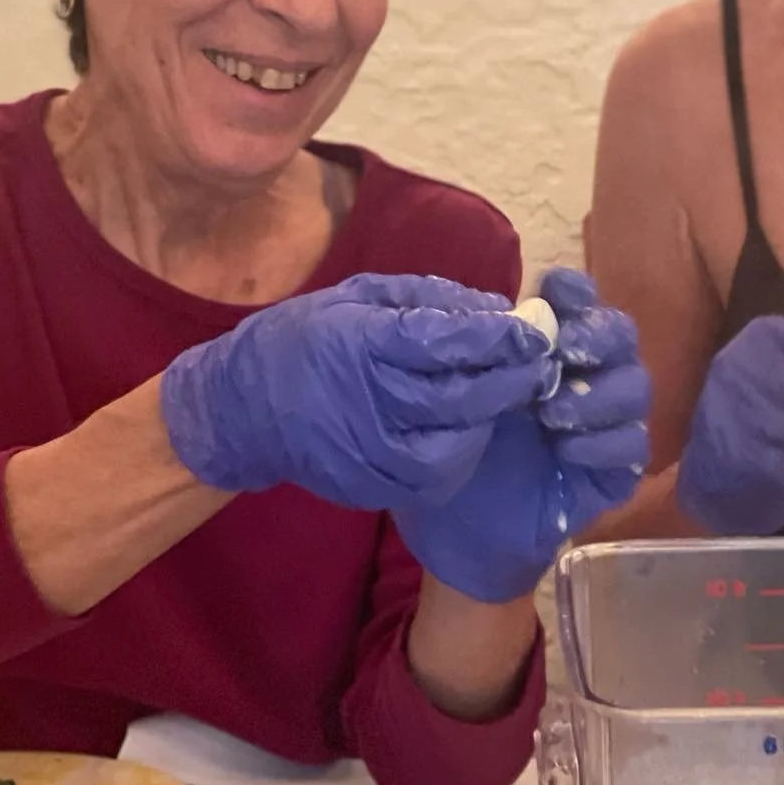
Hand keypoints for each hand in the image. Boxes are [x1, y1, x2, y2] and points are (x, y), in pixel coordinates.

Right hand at [160, 273, 550, 509]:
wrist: (241, 411)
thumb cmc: (301, 340)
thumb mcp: (355, 297)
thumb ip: (426, 299)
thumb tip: (494, 308)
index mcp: (360, 343)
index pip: (442, 342)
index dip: (494, 338)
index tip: (532, 329)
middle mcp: (367, 401)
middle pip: (459, 396)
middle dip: (510, 379)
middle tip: (541, 364)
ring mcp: (370, 453)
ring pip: (456, 443)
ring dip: (491, 418)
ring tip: (509, 395)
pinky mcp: (373, 488)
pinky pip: (436, 475)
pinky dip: (463, 451)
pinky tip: (471, 427)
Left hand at [394, 269, 650, 602]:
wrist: (454, 533)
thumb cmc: (452, 453)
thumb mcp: (454, 396)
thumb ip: (479, 354)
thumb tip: (498, 312)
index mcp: (546, 351)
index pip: (580, 304)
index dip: (576, 293)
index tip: (554, 291)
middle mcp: (583, 379)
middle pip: (622, 337)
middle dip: (598, 337)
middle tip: (564, 352)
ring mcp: (602, 427)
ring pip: (637, 388)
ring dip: (599, 393)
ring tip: (552, 413)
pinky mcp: (611, 475)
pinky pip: (633, 449)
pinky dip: (604, 443)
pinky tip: (565, 450)